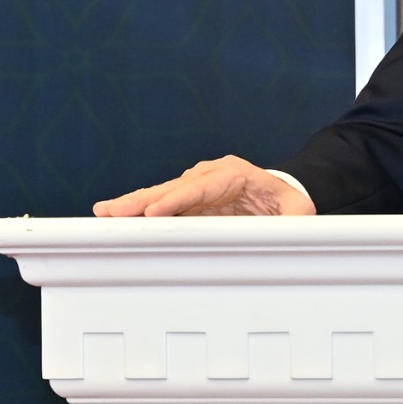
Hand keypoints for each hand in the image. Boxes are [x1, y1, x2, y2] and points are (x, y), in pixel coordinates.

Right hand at [93, 156, 315, 217]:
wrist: (282, 195)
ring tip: (104, 214)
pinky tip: (116, 218)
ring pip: (160, 196)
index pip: (200, 187)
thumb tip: (291, 229)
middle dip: (141, 201)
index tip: (154, 213)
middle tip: (112, 212)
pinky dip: (139, 212)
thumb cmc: (288, 204)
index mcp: (233, 174)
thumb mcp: (298, 211)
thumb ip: (294, 220)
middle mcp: (208, 176)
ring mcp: (195, 188)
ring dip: (132, 206)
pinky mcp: (188, 202)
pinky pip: (161, 206)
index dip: (176, 200)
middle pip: (171, 189)